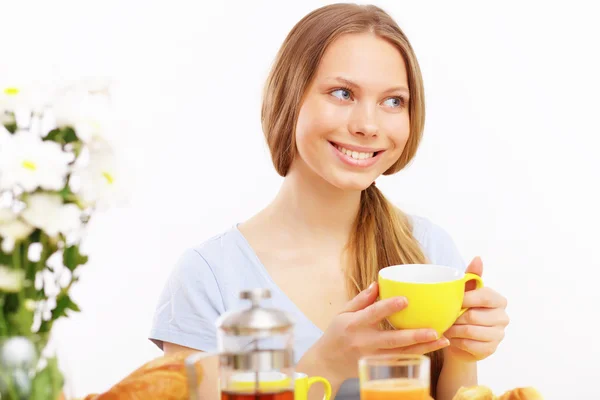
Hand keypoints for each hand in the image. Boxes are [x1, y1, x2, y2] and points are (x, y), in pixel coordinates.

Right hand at [310, 282, 449, 379]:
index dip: (389, 307)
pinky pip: (401, 360)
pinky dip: (418, 354)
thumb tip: (378, 284)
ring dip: (423, 347)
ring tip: (442, 339)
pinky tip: (433, 347)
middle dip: (414, 335)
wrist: (327, 363)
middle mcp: (364, 342)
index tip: (406, 299)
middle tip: (434, 330)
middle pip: (392, 340)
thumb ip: (361, 299)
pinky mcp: (378, 366)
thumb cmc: (336, 334)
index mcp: (354, 324)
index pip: (373, 314)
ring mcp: (372, 357)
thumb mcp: (343, 313)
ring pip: (402, 353)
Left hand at [444, 257, 509, 361]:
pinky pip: (470, 345)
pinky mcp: (491, 349)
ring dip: (453, 330)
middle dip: (455, 317)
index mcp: (499, 300)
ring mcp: (499, 335)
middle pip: (474, 316)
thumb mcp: (465, 291)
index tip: (450, 301)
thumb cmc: (462, 309)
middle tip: (443, 317)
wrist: (459, 337)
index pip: (484, 297)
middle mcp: (503, 317)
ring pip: (470, 331)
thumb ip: (471, 275)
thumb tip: (478, 258)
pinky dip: (456, 341)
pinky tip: (451, 338)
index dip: (465, 299)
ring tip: (444, 326)